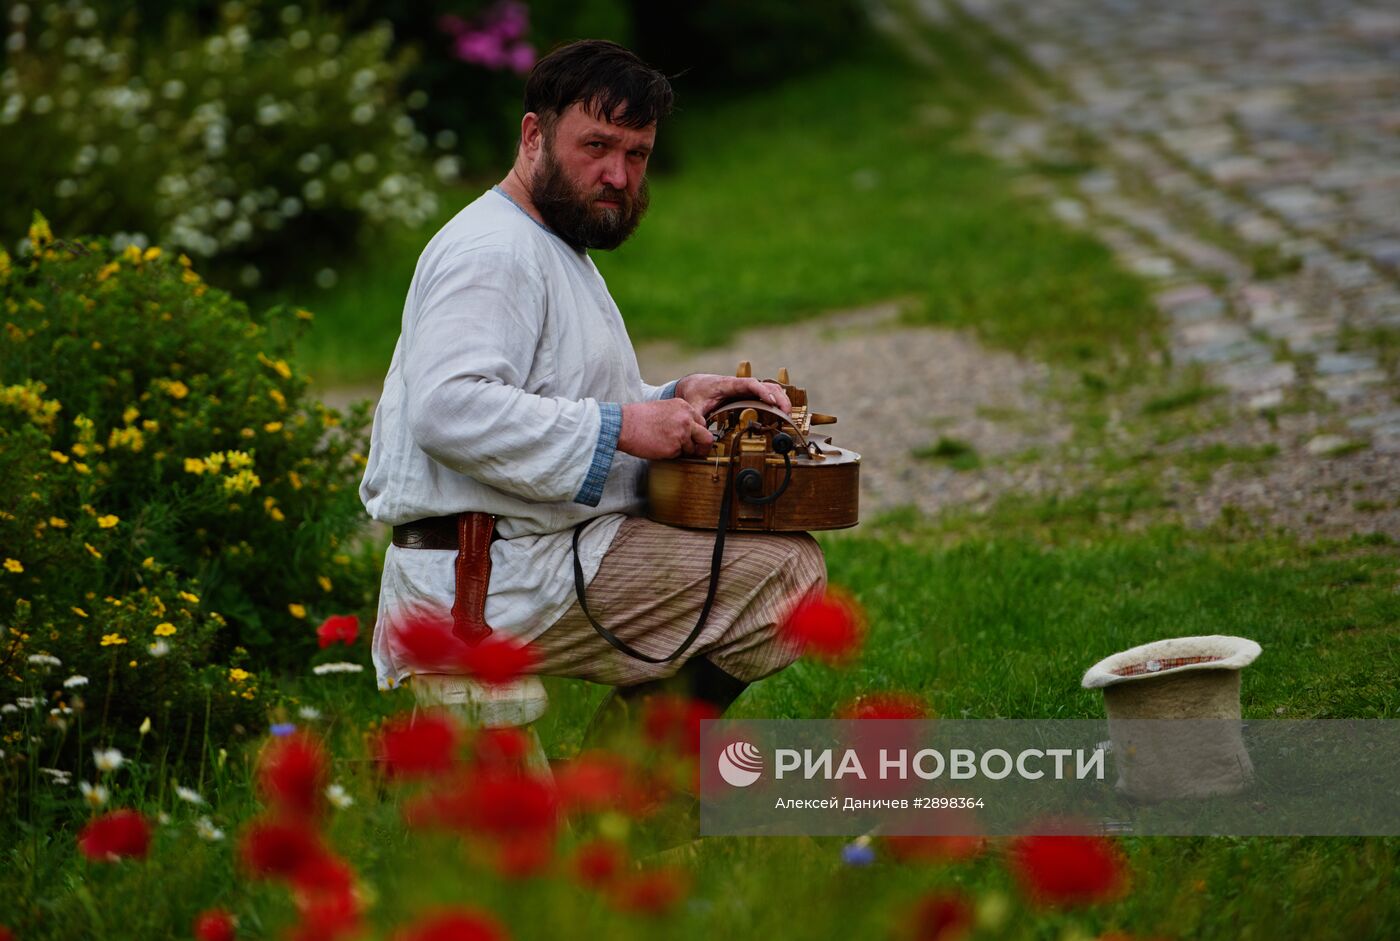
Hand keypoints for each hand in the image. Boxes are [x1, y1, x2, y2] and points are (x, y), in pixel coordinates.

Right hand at [618, 399, 713, 458]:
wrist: (623, 425)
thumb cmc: (639, 417)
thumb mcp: (664, 408)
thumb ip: (679, 417)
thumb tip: (689, 431)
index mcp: (684, 407)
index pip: (702, 422)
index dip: (698, 433)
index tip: (694, 439)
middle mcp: (686, 419)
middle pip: (706, 437)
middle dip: (701, 447)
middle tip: (695, 452)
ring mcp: (682, 434)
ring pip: (692, 449)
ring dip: (682, 451)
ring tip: (665, 446)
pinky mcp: (674, 448)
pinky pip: (678, 456)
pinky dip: (670, 455)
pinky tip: (658, 447)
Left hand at [674, 373, 791, 416]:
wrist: (693, 384)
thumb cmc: (695, 393)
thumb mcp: (694, 406)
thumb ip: (698, 419)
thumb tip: (702, 435)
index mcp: (728, 384)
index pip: (750, 384)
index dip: (762, 391)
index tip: (770, 401)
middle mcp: (741, 385)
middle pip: (766, 385)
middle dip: (778, 397)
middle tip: (786, 412)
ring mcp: (747, 389)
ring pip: (770, 389)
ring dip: (781, 399)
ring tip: (788, 416)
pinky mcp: (749, 395)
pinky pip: (767, 395)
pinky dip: (777, 401)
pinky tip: (782, 414)